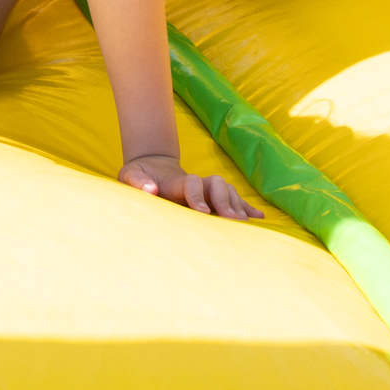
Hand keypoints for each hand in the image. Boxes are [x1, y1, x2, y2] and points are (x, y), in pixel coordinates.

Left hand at [122, 151, 261, 218]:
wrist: (152, 166)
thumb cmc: (139, 175)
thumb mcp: (130, 175)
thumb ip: (137, 182)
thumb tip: (150, 190)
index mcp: (176, 181)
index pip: (192, 183)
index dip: (198, 196)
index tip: (203, 212)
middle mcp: (196, 182)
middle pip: (217, 184)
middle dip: (225, 201)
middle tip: (232, 220)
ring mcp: (206, 188)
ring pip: (228, 191)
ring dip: (238, 205)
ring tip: (245, 223)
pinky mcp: (211, 196)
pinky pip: (233, 199)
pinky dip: (246, 207)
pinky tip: (259, 218)